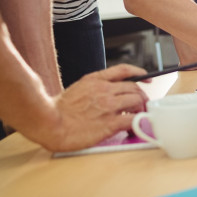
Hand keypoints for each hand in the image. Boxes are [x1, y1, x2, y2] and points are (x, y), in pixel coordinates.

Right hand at [24, 64, 148, 151]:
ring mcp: (108, 106)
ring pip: (136, 101)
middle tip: (141, 105)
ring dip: (141, 108)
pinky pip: (133, 119)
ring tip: (138, 115)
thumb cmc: (58, 111)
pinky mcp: (110, 123)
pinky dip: (139, 122)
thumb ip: (94, 88)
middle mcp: (104, 90)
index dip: (138, 72)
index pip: (123, 70)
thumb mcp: (77, 89)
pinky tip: (137, 126)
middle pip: (134, 88)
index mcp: (95, 80)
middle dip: (141, 96)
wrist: (49, 123)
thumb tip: (109, 95)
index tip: (146, 77)